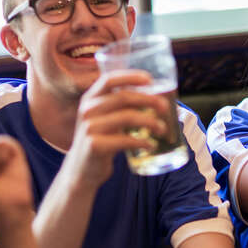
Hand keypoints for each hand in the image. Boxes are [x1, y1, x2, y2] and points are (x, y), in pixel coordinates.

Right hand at [62, 70, 169, 187]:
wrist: (81, 170)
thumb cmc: (100, 140)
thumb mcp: (104, 119)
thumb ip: (120, 107)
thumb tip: (155, 97)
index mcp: (89, 99)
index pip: (108, 79)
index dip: (130, 76)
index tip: (150, 80)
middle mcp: (87, 110)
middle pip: (124, 97)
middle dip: (149, 99)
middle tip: (166, 108)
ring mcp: (89, 128)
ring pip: (127, 117)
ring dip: (150, 122)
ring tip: (162, 129)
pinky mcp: (95, 146)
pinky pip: (126, 140)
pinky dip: (143, 141)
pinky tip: (151, 145)